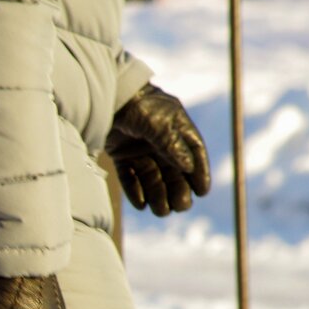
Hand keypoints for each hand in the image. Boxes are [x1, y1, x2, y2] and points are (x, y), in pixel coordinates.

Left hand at [106, 83, 210, 215]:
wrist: (106, 97)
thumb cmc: (137, 105)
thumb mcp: (157, 123)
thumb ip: (171, 145)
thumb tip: (189, 169)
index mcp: (178, 129)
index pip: (194, 154)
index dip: (199, 173)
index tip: (202, 191)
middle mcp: (161, 142)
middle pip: (174, 172)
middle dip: (178, 190)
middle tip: (181, 206)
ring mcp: (141, 150)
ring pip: (153, 178)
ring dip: (158, 195)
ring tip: (161, 211)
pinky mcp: (122, 156)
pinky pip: (131, 178)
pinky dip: (135, 191)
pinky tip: (141, 204)